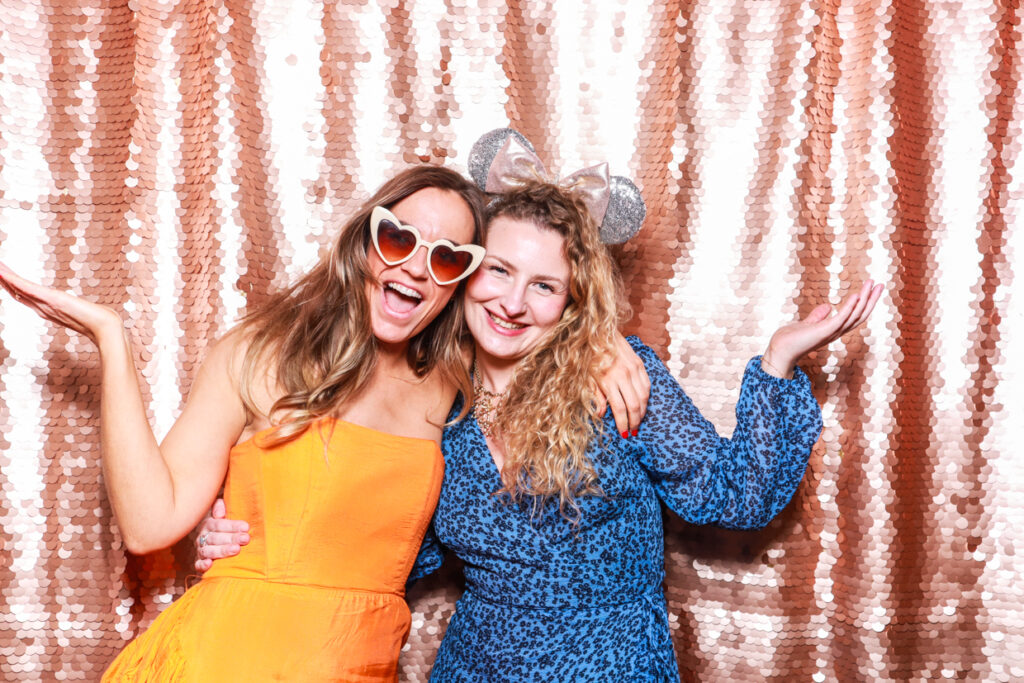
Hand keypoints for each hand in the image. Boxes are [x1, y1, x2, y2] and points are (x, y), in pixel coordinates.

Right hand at [0, 262, 122, 344]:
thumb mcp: (82, 312)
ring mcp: (45, 304)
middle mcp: (42, 308)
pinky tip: (3, 273)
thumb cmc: (97, 322)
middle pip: (17, 292)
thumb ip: (77, 310)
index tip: (3, 275)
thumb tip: (78, 308)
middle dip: (4, 280)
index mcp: (47, 309)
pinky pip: (28, 289)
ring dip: (5, 277)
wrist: (104, 328)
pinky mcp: (50, 300)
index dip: (12, 286)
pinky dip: (14, 281)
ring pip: (18, 289)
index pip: (24, 295)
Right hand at [194, 498, 248, 571]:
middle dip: (231, 538)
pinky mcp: (199, 562)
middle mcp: (203, 537)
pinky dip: (203, 565)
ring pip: (208, 551)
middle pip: (215, 538)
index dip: (232, 525)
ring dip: (222, 551)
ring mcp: (200, 550)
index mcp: (208, 524)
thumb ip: (219, 507)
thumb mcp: (221, 513)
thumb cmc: (222, 526)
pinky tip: (210, 564)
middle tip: (245, 539)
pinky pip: (198, 564)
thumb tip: (219, 510)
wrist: (211, 540)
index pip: (219, 524)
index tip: (246, 527)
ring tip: (236, 549)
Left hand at [595, 333, 650, 436]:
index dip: (623, 424)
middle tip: (633, 432)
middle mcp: (623, 375)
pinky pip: (647, 386)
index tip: (624, 434)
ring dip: (642, 412)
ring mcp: (634, 368)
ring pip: (643, 397)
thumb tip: (602, 415)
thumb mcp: (586, 378)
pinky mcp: (640, 364)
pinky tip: (642, 406)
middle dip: (634, 422)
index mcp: (608, 380)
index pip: (620, 409)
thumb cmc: (588, 357)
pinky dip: (646, 398)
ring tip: (638, 422)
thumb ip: (595, 396)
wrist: (599, 332)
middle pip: (634, 406)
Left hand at [762, 280, 883, 377]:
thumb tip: (827, 306)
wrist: (780, 349)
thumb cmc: (792, 338)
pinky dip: (849, 307)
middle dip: (871, 300)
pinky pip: (841, 318)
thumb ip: (818, 316)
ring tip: (871, 284)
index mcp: (834, 330)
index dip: (865, 303)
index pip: (855, 316)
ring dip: (864, 299)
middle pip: (860, 315)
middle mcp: (837, 332)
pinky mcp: (824, 331)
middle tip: (880, 284)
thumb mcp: (808, 324)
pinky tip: (856, 295)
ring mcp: (832, 332)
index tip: (871, 289)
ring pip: (855, 315)